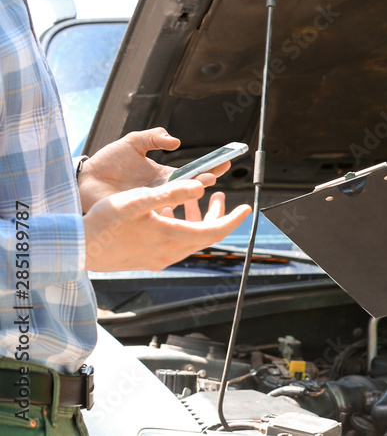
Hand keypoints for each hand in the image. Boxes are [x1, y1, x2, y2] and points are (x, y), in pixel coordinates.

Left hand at [78, 128, 230, 212]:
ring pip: (175, 202)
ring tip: (193, 190)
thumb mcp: (133, 142)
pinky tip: (170, 207)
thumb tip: (175, 141)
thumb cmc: (108, 162)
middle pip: (190, 188)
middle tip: (210, 177)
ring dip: (184, 197)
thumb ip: (154, 137)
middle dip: (202, 182)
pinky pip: (155, 214)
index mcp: (165, 175)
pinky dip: (164, 212)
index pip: (194, 172)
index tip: (225, 161)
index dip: (210, 167)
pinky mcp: (137, 212)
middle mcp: (163, 191)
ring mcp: (151, 203)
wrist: (84, 180)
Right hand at [83, 180, 251, 271]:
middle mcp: (169, 253)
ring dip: (198, 219)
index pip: (215, 231)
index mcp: (172, 237)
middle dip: (219, 216)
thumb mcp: (138, 200)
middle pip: (206, 236)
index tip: (247, 208)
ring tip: (197, 199)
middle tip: (223, 197)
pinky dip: (181, 227)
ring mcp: (159, 259)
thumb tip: (201, 186)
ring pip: (190, 239)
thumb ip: (171, 192)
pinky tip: (168, 212)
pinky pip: (175, 244)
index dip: (234, 219)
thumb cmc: (103, 222)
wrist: (77, 250)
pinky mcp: (148, 260)